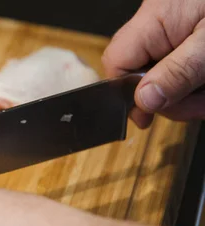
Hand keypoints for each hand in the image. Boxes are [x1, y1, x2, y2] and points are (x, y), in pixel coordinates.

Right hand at [102, 0, 204, 127]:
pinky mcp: (198, 32)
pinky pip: (188, 65)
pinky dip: (202, 80)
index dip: (127, 93)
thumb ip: (179, 73)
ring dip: (193, 93)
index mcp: (156, 19)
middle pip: (145, 73)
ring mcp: (182, 27)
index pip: (118, 61)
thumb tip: (144, 101)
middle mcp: (163, 22)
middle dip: (173, 97)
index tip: (146, 117)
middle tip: (201, 104)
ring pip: (169, 74)